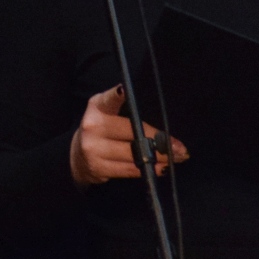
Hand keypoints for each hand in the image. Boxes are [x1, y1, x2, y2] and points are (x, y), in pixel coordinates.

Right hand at [69, 85, 187, 186]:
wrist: (77, 155)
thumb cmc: (102, 129)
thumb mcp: (108, 112)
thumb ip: (127, 109)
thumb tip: (162, 121)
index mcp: (98, 106)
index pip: (110, 99)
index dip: (118, 94)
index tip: (125, 89)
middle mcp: (93, 125)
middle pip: (133, 132)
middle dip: (160, 141)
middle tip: (180, 148)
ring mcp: (93, 148)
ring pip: (135, 154)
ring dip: (160, 158)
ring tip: (176, 158)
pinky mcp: (98, 168)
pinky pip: (130, 170)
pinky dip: (148, 170)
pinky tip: (161, 167)